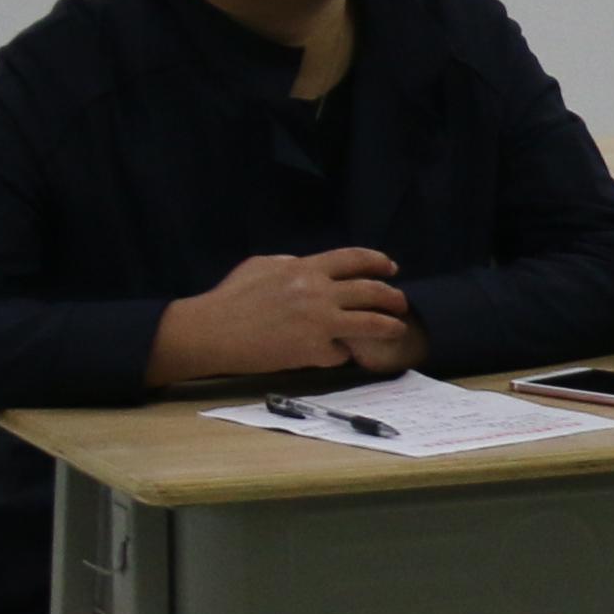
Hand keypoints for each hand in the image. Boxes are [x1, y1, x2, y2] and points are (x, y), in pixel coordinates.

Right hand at [148, 248, 416, 384]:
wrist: (212, 332)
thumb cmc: (230, 298)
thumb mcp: (261, 267)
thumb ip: (291, 264)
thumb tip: (308, 266)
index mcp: (305, 268)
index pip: (354, 259)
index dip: (378, 261)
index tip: (391, 267)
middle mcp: (319, 292)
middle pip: (372, 291)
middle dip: (393, 296)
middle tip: (401, 303)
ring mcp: (320, 322)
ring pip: (371, 323)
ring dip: (389, 326)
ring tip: (398, 329)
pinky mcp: (314, 350)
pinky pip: (342, 352)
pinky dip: (342, 353)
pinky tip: (340, 354)